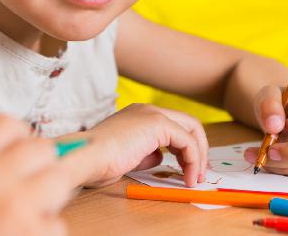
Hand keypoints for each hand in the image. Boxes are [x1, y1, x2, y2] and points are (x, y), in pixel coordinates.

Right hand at [0, 114, 74, 235]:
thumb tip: (32, 152)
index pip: (6, 123)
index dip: (17, 136)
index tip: (18, 151)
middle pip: (42, 148)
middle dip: (40, 167)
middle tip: (28, 186)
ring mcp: (14, 206)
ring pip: (60, 179)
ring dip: (49, 197)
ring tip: (26, 214)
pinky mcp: (32, 233)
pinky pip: (57, 223)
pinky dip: (44, 232)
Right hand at [79, 104, 208, 187]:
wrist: (88, 156)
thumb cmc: (100, 161)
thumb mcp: (129, 156)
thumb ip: (147, 153)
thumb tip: (159, 158)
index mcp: (139, 115)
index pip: (174, 126)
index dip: (186, 148)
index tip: (189, 168)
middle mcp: (148, 110)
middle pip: (188, 124)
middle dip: (199, 149)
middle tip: (199, 172)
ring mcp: (153, 114)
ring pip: (192, 129)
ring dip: (199, 156)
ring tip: (195, 177)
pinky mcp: (157, 123)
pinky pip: (187, 141)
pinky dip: (193, 159)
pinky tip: (188, 175)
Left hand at [244, 84, 287, 174]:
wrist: (281, 113)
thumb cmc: (278, 102)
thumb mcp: (267, 95)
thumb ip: (268, 105)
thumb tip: (273, 126)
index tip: (278, 126)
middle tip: (267, 153)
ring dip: (283, 165)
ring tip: (260, 157)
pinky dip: (285, 169)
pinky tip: (270, 162)